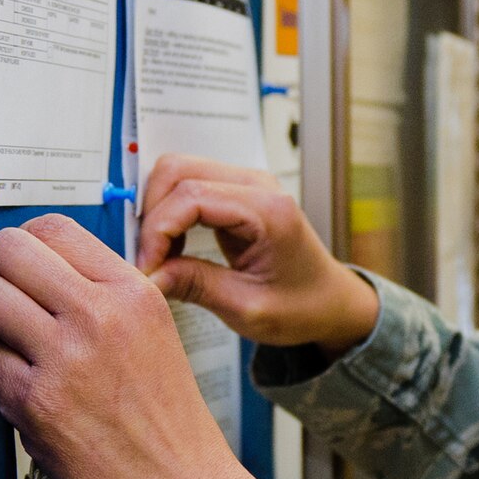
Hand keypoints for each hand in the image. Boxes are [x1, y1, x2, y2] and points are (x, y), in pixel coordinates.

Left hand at [0, 213, 259, 478]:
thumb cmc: (169, 424)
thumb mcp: (156, 335)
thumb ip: (104, 298)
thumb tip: (38, 273)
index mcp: (134, 293)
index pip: (54, 227)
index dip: (28, 245)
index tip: (26, 268)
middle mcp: (101, 315)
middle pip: (8, 249)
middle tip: (7, 302)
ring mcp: (65, 357)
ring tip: (11, 346)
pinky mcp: (35, 402)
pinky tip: (19, 387)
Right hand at [136, 155, 378, 358]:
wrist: (331, 302)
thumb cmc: (304, 306)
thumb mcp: (248, 308)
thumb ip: (196, 286)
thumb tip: (148, 277)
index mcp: (268, 210)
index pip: (192, 196)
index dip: (158, 230)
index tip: (147, 268)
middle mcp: (257, 185)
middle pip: (178, 170)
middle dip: (151, 215)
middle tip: (147, 260)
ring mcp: (246, 184)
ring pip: (178, 173)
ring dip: (157, 212)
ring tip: (160, 257)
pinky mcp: (236, 194)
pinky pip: (188, 188)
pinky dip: (170, 214)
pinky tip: (173, 250)